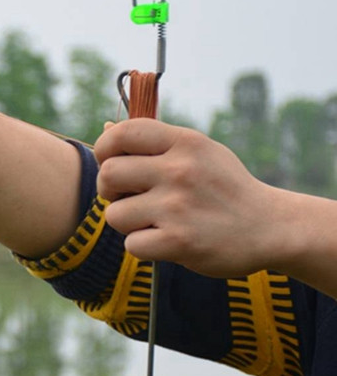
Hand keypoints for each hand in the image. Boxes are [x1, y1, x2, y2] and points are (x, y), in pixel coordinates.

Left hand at [93, 119, 284, 277]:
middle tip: (127, 197)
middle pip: (108, 174)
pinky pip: (131, 245)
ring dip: (128, 223)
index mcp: (185, 143)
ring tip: (154, 221)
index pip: (123, 132)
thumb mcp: (199, 152)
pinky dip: (143, 247)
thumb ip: (154, 143)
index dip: (105, 148)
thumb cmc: (224, 189)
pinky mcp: (178, 241)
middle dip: (109, 189)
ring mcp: (178, 207)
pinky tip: (165, 241)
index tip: (112, 163)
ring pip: (115, 214)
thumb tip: (106, 129)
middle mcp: (180, 170)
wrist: (269, 227)